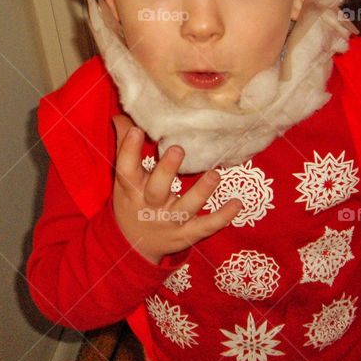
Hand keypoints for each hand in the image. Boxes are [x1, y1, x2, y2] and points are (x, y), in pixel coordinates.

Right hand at [110, 114, 241, 264]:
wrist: (133, 246)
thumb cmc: (131, 201)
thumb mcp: (124, 177)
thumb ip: (125, 146)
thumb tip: (122, 115)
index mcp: (131, 188)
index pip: (127, 168)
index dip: (130, 150)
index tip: (137, 130)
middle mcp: (149, 205)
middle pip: (156, 189)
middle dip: (167, 171)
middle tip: (177, 149)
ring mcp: (169, 221)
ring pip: (186, 208)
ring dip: (201, 192)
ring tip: (214, 175)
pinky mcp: (186, 234)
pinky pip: (206, 226)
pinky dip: (223, 217)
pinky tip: (238, 203)